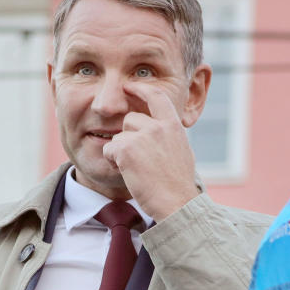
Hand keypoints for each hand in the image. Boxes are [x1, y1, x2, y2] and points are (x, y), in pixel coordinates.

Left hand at [101, 83, 197, 219]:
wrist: (176, 202)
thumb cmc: (178, 184)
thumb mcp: (180, 151)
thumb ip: (167, 135)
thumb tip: (159, 129)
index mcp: (173, 125)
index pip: (156, 96)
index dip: (140, 89)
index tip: (129, 86)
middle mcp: (158, 126)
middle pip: (130, 119)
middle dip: (127, 137)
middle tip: (137, 159)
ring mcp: (142, 136)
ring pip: (118, 136)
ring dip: (120, 152)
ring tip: (135, 169)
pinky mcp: (127, 149)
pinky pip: (109, 149)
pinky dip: (112, 161)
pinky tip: (127, 172)